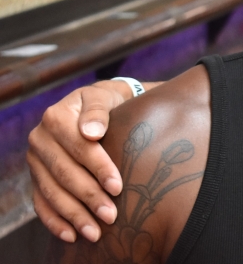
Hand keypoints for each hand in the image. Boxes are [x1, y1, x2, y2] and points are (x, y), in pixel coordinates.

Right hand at [27, 79, 135, 241]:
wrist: (96, 106)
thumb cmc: (106, 102)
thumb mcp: (104, 97)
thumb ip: (98, 111)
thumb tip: (91, 133)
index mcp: (56, 117)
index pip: (79, 147)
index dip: (98, 168)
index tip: (117, 187)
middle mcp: (39, 139)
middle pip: (64, 173)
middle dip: (89, 197)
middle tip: (110, 216)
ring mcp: (35, 161)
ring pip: (52, 192)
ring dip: (73, 215)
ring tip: (95, 232)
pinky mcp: (36, 177)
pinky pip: (40, 202)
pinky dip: (55, 221)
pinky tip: (71, 235)